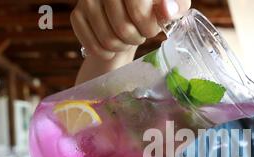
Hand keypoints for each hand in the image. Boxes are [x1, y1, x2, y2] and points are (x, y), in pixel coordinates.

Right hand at [71, 0, 190, 59]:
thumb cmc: (155, 8)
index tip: (151, 30)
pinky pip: (94, 46)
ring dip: (123, 46)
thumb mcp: (173, 5)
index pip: (138, 9)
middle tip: (139, 34)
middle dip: (136, 38)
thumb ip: (176, 5)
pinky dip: (108, 53)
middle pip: (123, 29)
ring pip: (109, 40)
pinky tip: (114, 45)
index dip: (148, 27)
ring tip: (127, 38)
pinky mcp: (77, 15)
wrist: (130, 12)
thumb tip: (167, 10)